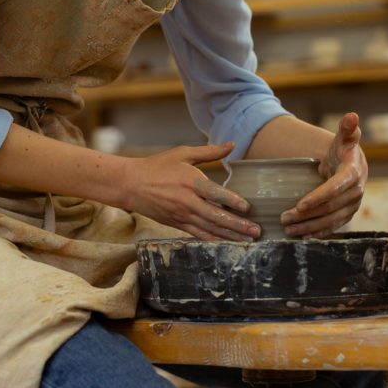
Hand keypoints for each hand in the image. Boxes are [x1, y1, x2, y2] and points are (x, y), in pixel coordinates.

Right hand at [123, 142, 261, 241]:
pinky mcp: (177, 224)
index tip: (248, 207)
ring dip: (230, 235)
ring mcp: (182, 215)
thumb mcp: (182, 153)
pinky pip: (198, 234)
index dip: (233, 201)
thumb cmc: (157, 166)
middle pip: (216, 216)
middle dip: (238, 225)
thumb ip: (209, 152)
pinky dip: (214, 240)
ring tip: (248, 240)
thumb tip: (232, 145)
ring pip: (210, 228)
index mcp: (190, 182)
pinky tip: (227, 243)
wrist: (130, 184)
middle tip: (256, 231)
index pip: (216, 194)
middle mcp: (187, 201)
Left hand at [281, 113, 366, 238]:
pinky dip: (317, 232)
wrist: (351, 165)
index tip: (299, 204)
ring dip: (308, 227)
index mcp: (354, 173)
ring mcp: (353, 206)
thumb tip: (352, 116)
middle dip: (306, 214)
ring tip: (287, 229)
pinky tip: (301, 236)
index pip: (335, 188)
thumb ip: (347, 129)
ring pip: (330, 220)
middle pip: (330, 207)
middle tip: (283, 217)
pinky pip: (332, 226)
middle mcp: (356, 192)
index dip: (318, 197)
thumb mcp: (343, 138)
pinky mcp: (348, 214)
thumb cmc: (343, 150)